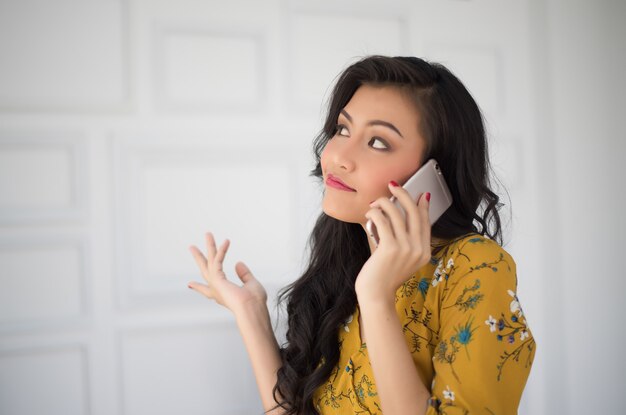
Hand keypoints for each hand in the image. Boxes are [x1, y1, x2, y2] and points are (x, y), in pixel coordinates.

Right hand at [188, 232, 266, 313]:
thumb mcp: (251, 285)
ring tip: (208, 233)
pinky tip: (226, 241)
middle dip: (199, 258)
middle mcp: (216, 290)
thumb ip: (244, 274)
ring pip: (210, 261)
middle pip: (205, 270)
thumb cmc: (254, 301)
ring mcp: (215, 284)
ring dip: (210, 246)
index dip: (198, 287)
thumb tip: (238, 263)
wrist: (252, 308)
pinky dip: (222, 250)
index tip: (190, 284)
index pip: (208, 290)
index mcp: (223, 294)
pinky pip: (218, 260)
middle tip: (192, 247)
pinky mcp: (217, 278)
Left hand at [355, 182, 431, 301]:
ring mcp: (405, 249)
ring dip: (384, 203)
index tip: (421, 194)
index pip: (426, 222)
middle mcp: (418, 249)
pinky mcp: (390, 248)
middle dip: (404, 195)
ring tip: (375, 203)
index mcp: (424, 252)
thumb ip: (405, 241)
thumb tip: (398, 216)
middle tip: (394, 186)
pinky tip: (370, 213)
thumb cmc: (385, 276)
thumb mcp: (402, 260)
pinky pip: (382, 220)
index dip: (423, 206)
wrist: (377, 295)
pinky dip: (374, 213)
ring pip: (396, 213)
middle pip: (414, 213)